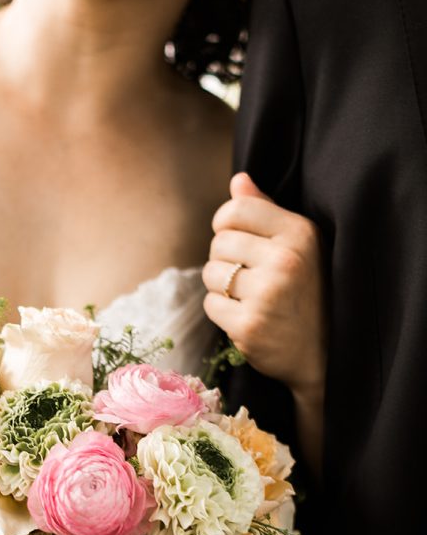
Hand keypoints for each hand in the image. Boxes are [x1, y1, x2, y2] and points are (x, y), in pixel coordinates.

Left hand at [202, 173, 326, 402]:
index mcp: (299, 232)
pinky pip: (211, 305)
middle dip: (225, 259)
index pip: (235, 209)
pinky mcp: (249, 326)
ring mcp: (267, 294)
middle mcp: (285, 260)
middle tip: (249, 276)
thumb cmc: (309, 292)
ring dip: (221, 287)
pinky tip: (246, 316)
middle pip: (218, 243)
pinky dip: (222, 311)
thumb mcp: (300, 245)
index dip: (226, 224)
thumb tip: (238, 180)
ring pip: (211, 274)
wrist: (324, 353)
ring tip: (249, 297)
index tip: (238, 241)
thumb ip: (266, 211)